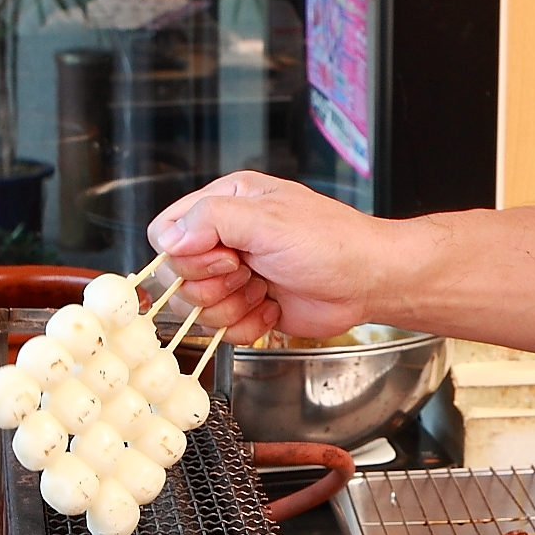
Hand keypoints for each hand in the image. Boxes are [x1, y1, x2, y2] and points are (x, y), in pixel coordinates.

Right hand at [146, 171, 392, 344]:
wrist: (368, 282)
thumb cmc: (332, 243)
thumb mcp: (268, 220)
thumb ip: (212, 220)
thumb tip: (170, 240)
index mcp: (226, 204)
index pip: (166, 230)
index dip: (184, 253)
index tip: (223, 255)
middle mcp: (226, 239)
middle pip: (177, 276)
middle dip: (212, 284)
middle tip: (248, 272)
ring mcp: (235, 276)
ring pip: (197, 308)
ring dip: (232, 307)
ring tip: (264, 289)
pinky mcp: (247, 308)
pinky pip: (222, 330)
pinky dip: (248, 326)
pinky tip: (272, 307)